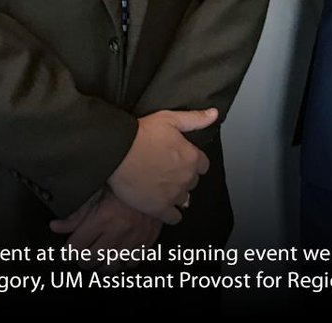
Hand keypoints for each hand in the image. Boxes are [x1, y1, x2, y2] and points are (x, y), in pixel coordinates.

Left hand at [50, 188, 162, 270]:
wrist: (154, 180)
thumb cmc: (124, 186)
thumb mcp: (96, 194)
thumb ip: (75, 214)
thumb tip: (56, 227)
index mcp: (104, 218)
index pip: (75, 248)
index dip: (68, 250)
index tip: (69, 249)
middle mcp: (119, 231)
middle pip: (89, 260)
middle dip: (82, 257)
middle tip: (84, 249)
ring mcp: (134, 238)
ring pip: (109, 266)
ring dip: (101, 263)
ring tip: (99, 254)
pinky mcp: (147, 241)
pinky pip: (130, 263)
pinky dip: (122, 262)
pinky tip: (117, 254)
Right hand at [107, 108, 215, 223]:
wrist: (118, 152)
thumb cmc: (142, 134)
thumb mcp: (171, 119)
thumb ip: (195, 119)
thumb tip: (214, 114)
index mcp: (192, 158)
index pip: (203, 165)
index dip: (192, 162)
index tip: (181, 160)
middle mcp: (186, 178)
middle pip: (192, 181)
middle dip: (183, 177)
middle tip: (168, 172)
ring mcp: (173, 195)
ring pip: (184, 199)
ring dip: (177, 194)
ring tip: (163, 188)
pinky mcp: (158, 208)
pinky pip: (174, 217)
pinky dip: (171, 214)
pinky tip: (164, 207)